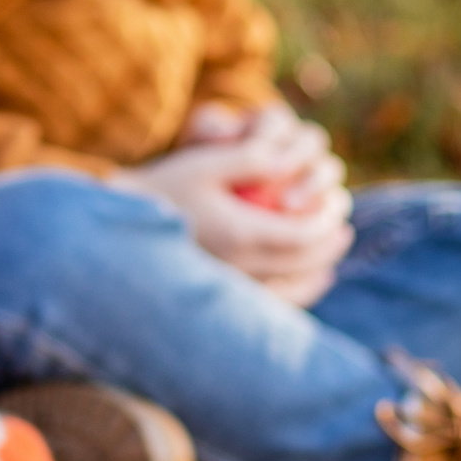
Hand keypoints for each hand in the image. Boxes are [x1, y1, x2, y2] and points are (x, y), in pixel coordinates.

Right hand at [112, 106, 352, 306]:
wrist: (118, 228)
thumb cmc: (162, 187)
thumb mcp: (205, 162)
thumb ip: (250, 158)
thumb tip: (288, 160)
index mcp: (239, 232)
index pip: (303, 235)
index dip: (328, 221)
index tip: (336, 205)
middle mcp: (239, 266)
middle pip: (304, 262)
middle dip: (330, 244)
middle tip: (342, 227)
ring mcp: (229, 284)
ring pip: (292, 287)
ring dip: (318, 270)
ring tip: (329, 254)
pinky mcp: (220, 293)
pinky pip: (271, 302)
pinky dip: (297, 293)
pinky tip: (307, 282)